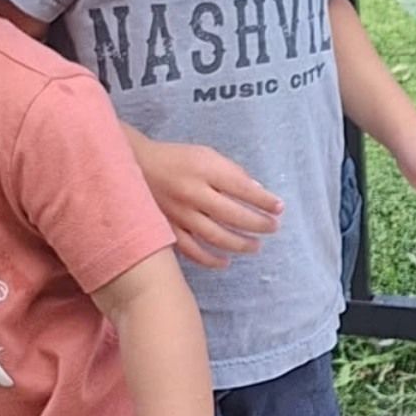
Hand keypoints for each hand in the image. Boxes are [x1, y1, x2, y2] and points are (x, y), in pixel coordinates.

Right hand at [133, 134, 281, 269]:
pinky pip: (192, 251)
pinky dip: (211, 260)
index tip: (279, 208)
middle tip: (273, 228)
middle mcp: (193, 192)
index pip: (242, 188)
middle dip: (258, 224)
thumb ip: (231, 171)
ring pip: (216, 237)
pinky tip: (226, 261)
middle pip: (232, 215)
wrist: (135, 165)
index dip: (264, 200)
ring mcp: (180, 214)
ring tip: (256, 246)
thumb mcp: (206, 154)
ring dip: (240, 244)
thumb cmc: (177, 158)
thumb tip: (257, 191)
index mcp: (204, 169)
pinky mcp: (168, 229)